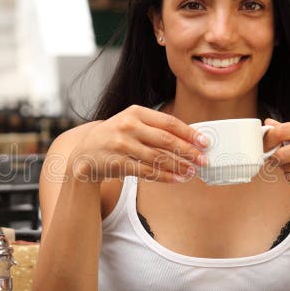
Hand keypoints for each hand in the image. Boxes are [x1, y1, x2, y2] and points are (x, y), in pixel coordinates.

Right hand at [70, 105, 208, 182]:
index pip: (169, 122)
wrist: (85, 152)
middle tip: (203, 160)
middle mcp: (128, 126)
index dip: (189, 133)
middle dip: (188, 151)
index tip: (204, 142)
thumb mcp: (132, 123)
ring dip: (178, 166)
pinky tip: (177, 178)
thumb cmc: (115, 136)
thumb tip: (189, 139)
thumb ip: (155, 127)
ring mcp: (122, 145)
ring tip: (192, 171)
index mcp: (135, 112)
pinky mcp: (118, 163)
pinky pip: (147, 171)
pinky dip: (165, 176)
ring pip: (158, 157)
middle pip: (165, 140)